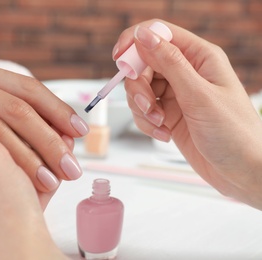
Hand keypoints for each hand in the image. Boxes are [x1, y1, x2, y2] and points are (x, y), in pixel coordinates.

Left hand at [0, 91, 66, 258]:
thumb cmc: (4, 219)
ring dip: (41, 161)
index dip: (6, 126)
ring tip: (63, 150)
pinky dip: (43, 181)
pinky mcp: (7, 219)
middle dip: (31, 145)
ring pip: (16, 173)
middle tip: (54, 135)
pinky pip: (24, 191)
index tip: (29, 117)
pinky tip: (60, 173)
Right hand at [114, 19, 261, 208]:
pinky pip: (144, 110)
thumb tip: (144, 35)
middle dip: (138, 87)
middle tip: (146, 106)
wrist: (241, 172)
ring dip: (142, 108)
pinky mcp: (169, 114)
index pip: (159, 35)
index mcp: (200, 58)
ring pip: (140, 90)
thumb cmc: (234, 133)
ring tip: (160, 124)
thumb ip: (170, 63)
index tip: (119, 59)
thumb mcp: (199, 95)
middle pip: (143, 65)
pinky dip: (147, 123)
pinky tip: (163, 133)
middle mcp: (186, 72)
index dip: (135, 42)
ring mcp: (176, 94)